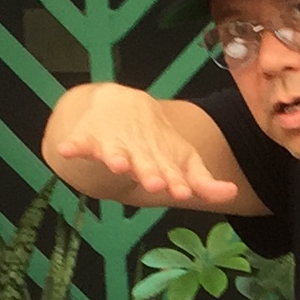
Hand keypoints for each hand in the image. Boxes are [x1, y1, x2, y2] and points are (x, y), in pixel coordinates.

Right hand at [41, 84, 241, 208]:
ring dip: (115, 157)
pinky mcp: (90, 138)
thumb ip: (203, 182)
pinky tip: (66, 150)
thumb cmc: (157, 145)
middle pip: (144, 164)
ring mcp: (114, 144)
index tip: (182, 191)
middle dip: (149, 172)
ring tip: (115, 164)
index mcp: (161, 160)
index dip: (177, 182)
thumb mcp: (182, 162)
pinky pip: (80, 143)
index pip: (171, 173)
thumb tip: (233, 193)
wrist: (122, 106)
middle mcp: (139, 152)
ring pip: (114, 151)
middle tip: (154, 183)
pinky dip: (73, 145)